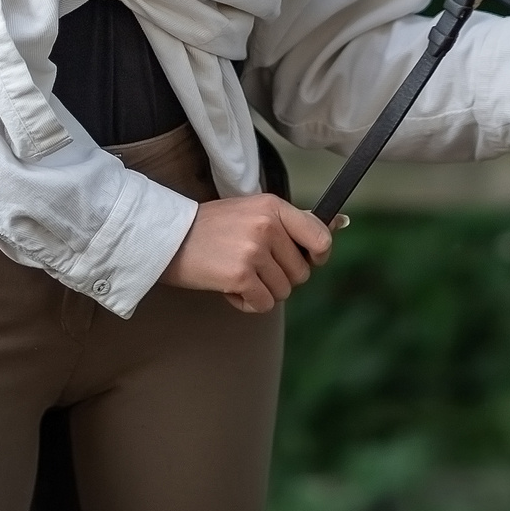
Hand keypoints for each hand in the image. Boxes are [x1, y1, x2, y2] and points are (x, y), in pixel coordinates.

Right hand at [158, 194, 335, 312]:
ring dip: (263, 291)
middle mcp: (267, 226)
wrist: (168, 238)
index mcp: (273, 206)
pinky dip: (248, 303)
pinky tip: (229, 288)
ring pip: (284, 291)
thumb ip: (291, 222)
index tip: (308, 260)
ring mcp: (254, 251)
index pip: (320, 236)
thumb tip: (341, 223)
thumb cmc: (212, 228)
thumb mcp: (253, 212)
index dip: (319, 255)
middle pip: (302, 272)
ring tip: (237, 273)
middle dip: (281, 277)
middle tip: (253, 266)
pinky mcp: (240, 275)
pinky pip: (264, 304)